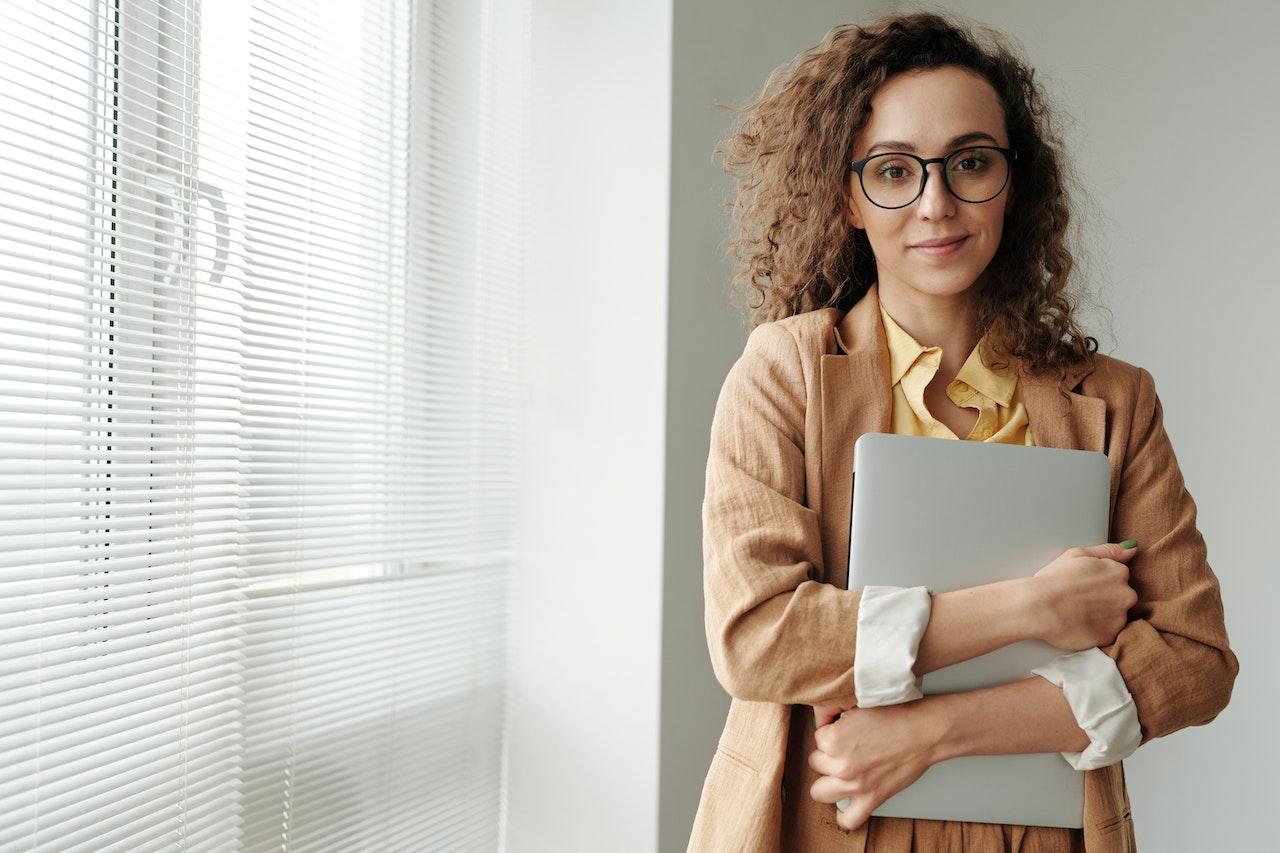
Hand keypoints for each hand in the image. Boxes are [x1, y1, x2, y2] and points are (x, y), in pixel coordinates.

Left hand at [808, 699, 944, 830]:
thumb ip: (835, 714)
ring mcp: (856, 785)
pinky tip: (846, 803)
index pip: (817, 737)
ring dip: (829, 781)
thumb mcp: (857, 706)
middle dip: (827, 755)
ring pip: (819, 791)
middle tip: (844, 748)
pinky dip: (844, 815)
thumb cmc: (896, 715)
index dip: (831, 732)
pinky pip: (848, 819)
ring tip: (840, 771)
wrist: (924, 731)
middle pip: (816, 763)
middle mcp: (841, 764)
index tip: (843, 729)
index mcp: (834, 738)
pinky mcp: (872, 799)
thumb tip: (823, 719)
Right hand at [1030, 542, 1139, 650]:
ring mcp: (1119, 617)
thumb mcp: (1077, 554)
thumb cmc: (1054, 579)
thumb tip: (1132, 549)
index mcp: (1118, 572)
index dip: (1100, 581)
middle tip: (1080, 599)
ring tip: (1078, 613)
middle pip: (1121, 597)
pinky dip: (1096, 630)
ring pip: (1116, 616)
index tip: (1084, 584)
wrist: (1039, 607)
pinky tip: (1079, 624)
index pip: (1119, 577)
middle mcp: (1126, 595)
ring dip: (1102, 615)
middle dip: (1105, 599)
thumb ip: (1108, 550)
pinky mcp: (1109, 636)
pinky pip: (1107, 633)